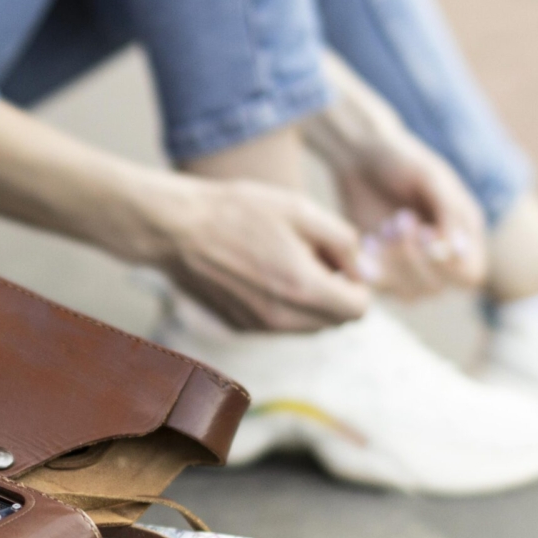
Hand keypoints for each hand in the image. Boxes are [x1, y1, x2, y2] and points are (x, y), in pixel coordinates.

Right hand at [147, 177, 371, 330]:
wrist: (177, 227)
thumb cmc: (239, 211)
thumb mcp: (302, 210)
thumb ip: (344, 243)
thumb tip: (361, 271)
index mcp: (304, 289)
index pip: (358, 310)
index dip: (358, 284)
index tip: (339, 261)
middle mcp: (282, 318)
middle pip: (335, 322)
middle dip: (336, 294)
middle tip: (312, 256)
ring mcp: (258, 326)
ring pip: (308, 326)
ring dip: (310, 301)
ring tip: (284, 261)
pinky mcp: (238, 326)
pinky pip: (279, 325)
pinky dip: (283, 305)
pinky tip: (261, 272)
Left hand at [335, 129, 486, 297]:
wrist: (360, 154)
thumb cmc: (403, 160)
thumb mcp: (431, 177)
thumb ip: (450, 213)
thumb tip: (460, 251)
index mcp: (462, 236)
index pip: (470, 276)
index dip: (449, 265)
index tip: (426, 231)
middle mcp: (439, 258)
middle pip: (437, 288)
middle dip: (415, 258)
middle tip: (400, 218)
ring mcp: (408, 266)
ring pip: (409, 294)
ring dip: (394, 265)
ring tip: (384, 227)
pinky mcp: (380, 267)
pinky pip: (380, 288)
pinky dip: (373, 270)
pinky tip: (367, 240)